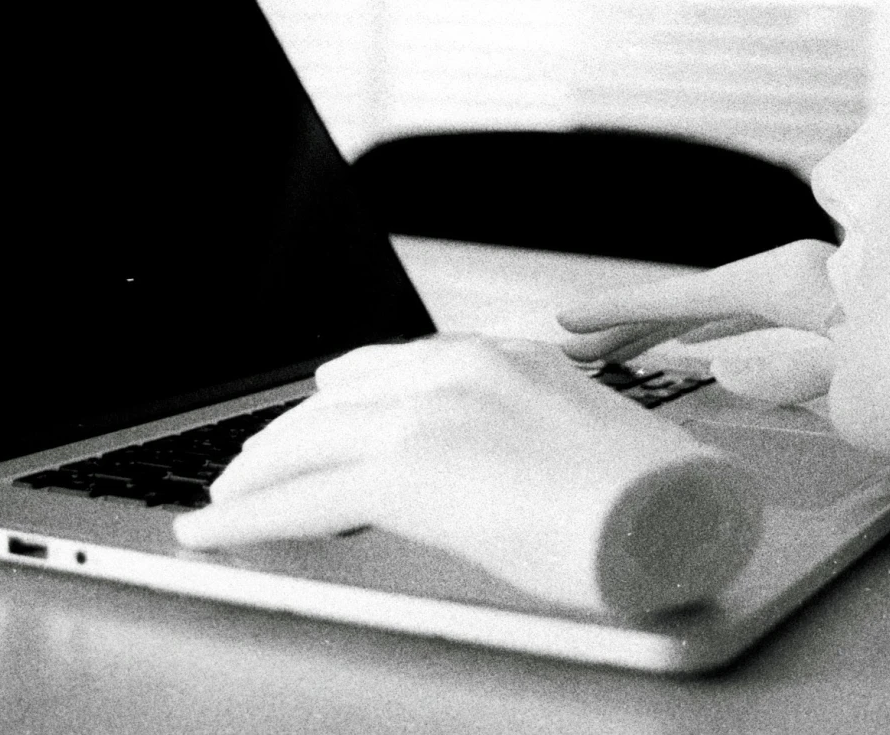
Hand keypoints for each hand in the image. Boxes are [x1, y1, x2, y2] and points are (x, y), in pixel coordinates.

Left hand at [170, 336, 761, 615]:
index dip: (340, 398)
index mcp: (502, 357)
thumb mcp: (580, 442)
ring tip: (221, 501)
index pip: (393, 368)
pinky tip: (212, 532)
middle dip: (284, 437)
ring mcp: (430, 415)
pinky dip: (246, 519)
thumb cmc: (653, 497)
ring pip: (308, 445)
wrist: (678, 515)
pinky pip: (304, 501)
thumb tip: (498, 474)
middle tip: (250, 465)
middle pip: (337, 401)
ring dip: (253, 477)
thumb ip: (523, 439)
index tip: (312, 414)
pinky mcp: (408, 473)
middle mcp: (458, 369)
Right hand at [557, 239, 840, 405]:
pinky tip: (691, 343)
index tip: (566, 321)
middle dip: (628, 325)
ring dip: (664, 328)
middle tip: (572, 353)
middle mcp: (784, 273)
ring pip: (713, 306)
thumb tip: (715, 366)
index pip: (684, 298)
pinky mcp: (817, 301)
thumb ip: (790, 372)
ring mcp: (800, 284)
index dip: (621, 310)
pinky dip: (706, 327)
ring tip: (616, 352)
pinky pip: (743, 312)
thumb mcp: (859, 370)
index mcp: (785, 282)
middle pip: (687, 301)